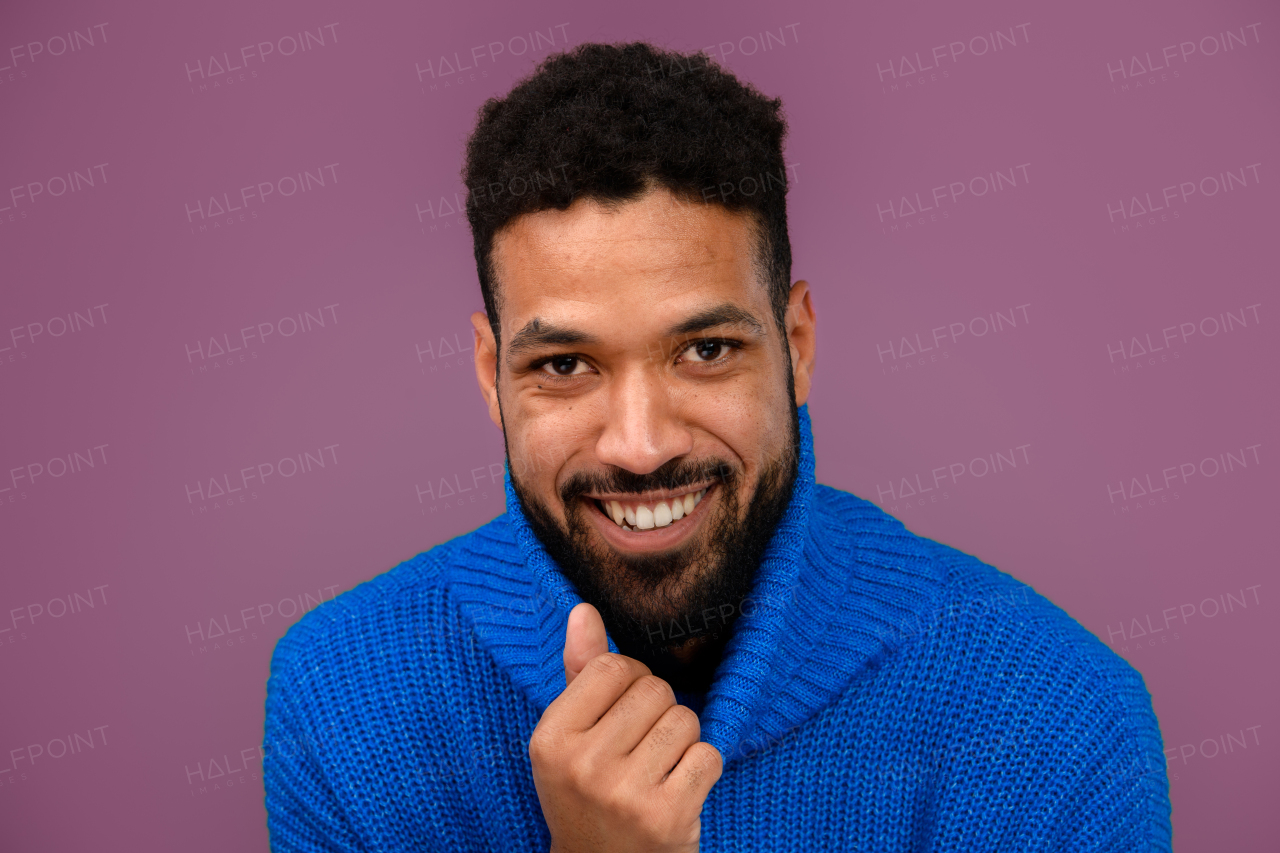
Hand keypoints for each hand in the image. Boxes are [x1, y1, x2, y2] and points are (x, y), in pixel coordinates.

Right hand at [529, 603, 721, 852]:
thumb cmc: (585, 793)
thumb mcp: (569, 737)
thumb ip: (579, 671)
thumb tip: (584, 610)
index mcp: (551, 737)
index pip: (613, 666)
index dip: (629, 682)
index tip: (620, 715)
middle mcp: (583, 765)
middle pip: (654, 690)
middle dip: (658, 711)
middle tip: (640, 749)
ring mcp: (625, 794)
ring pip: (685, 719)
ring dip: (682, 740)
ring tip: (658, 768)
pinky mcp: (667, 818)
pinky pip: (708, 756)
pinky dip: (701, 769)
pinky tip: (677, 790)